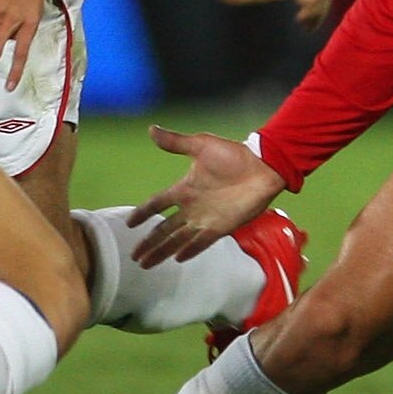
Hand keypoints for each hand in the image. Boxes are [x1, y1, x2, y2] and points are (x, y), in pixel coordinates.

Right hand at [128, 126, 286, 265]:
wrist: (263, 167)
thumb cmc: (233, 155)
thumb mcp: (201, 145)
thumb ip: (176, 142)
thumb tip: (151, 129)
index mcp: (184, 188)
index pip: (156, 204)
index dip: (142, 213)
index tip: (129, 224)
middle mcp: (191, 208)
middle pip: (163, 229)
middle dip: (148, 243)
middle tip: (134, 257)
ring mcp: (205, 219)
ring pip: (178, 240)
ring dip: (162, 251)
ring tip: (146, 264)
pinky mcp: (221, 227)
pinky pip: (201, 242)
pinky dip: (189, 250)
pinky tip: (177, 259)